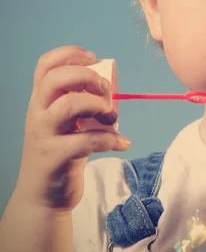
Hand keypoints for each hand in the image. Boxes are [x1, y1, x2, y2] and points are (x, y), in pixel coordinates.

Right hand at [13, 45, 129, 210]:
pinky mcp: (54, 157)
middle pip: (55, 79)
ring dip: (98, 105)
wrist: (43, 198)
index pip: (45, 66)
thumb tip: (108, 86)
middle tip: (105, 90)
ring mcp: (44, 135)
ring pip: (68, 105)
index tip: (93, 58)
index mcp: (41, 101)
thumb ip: (80, 102)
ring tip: (112, 116)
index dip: (69, 54)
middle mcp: (38, 114)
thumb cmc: (62, 153)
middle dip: (87, 77)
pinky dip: (111, 139)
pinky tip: (122, 142)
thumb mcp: (65, 123)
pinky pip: (86, 140)